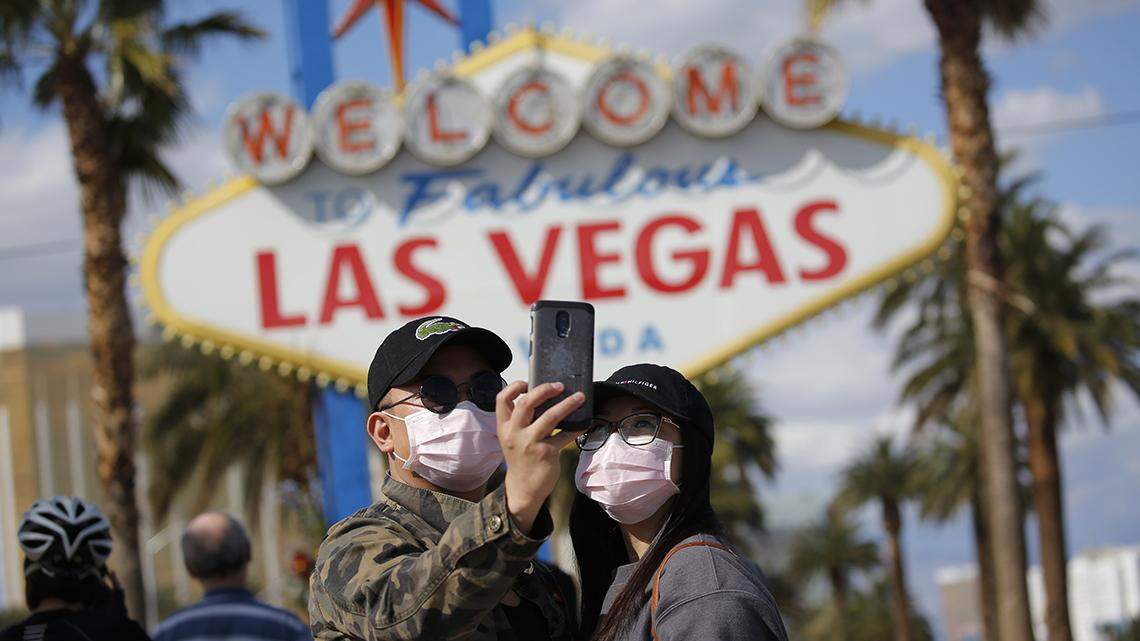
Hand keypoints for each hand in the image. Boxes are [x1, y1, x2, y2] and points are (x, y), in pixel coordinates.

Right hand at [496, 381, 584, 533]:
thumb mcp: (512, 438)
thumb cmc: (520, 458)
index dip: (514, 387)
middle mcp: (514, 433)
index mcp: (504, 427)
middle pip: (526, 403)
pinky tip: (584, 423)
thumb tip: (542, 398)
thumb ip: (521, 421)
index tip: (528, 383)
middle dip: (544, 390)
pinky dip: (576, 428)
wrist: (523, 488)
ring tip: (580, 397)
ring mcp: (530, 443)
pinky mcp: (545, 453)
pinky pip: (565, 435)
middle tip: (560, 385)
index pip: (502, 400)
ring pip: (550, 417)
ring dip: (567, 404)